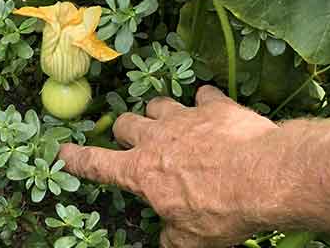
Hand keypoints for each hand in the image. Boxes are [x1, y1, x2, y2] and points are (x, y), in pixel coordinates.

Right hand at [59, 85, 279, 247]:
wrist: (264, 176)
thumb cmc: (224, 210)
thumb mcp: (193, 239)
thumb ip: (172, 238)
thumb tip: (167, 242)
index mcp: (143, 172)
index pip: (98, 164)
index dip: (78, 159)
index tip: (64, 151)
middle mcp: (157, 138)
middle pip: (126, 124)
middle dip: (126, 132)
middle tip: (136, 142)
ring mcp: (185, 117)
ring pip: (158, 105)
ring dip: (160, 114)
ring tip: (170, 123)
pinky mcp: (214, 106)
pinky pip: (203, 96)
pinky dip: (205, 104)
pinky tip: (213, 111)